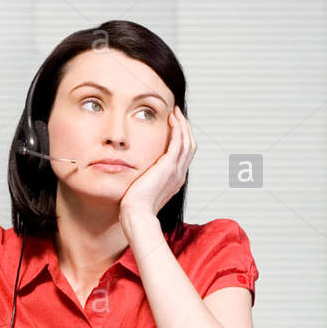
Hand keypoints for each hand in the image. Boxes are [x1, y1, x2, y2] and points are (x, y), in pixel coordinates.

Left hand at [119, 105, 195, 225]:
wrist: (137, 214)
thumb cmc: (136, 207)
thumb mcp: (144, 190)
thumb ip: (146, 180)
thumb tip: (138, 175)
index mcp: (175, 180)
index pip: (184, 155)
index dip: (183, 139)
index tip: (175, 127)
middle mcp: (179, 174)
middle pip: (190, 146)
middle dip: (186, 128)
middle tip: (178, 115)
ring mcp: (176, 170)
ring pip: (187, 141)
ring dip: (183, 124)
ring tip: (176, 113)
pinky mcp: (169, 166)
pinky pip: (178, 141)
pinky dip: (177, 128)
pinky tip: (172, 118)